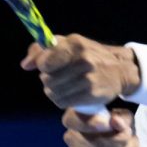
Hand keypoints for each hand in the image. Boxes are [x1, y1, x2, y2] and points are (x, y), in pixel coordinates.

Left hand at [20, 34, 140, 108]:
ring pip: (52, 92)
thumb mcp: (69, 44)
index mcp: (76, 44)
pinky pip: (62, 102)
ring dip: (54, 91)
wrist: (120, 70)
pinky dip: (62, 100)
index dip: (43, 65)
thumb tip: (26, 65)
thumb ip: (42, 50)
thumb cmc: (89, 55)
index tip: (48, 66)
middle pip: (46, 79)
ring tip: (65, 86)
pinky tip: (70, 94)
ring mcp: (88, 79)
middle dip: (49, 79)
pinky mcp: (91, 95)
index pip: (45, 60)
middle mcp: (83, 61)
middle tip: (60, 77)